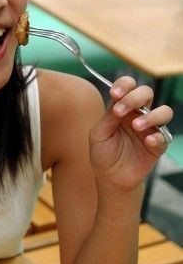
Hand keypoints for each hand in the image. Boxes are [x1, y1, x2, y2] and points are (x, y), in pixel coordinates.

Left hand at [89, 76, 172, 192]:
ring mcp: (150, 129)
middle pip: (147, 93)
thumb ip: (108, 118)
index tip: (115, 94)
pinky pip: (164, 137)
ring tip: (136, 126)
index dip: (124, 85)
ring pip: (164, 111)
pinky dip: (158, 137)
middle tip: (120, 111)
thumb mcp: (98, 135)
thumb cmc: (102, 153)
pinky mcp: (157, 146)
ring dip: (151, 115)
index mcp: (122, 108)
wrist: (110, 178)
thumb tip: (118, 102)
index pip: (128, 87)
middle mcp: (138, 115)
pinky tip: (148, 141)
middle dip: (135, 97)